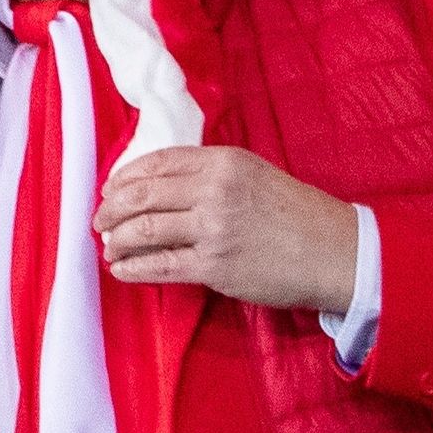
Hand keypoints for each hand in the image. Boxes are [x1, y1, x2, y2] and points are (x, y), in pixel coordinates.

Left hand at [95, 145, 359, 311]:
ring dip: (116, 239)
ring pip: (144, 231)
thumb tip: (159, 185)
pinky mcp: (214, 266)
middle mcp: (214, 190)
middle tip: (99, 220)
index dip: (125, 176)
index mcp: (224, 162)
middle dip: (110, 209)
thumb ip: (210, 174)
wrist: (334, 252)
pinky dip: (132, 268)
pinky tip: (120, 270)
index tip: (110, 188)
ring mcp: (213, 229)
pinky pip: (159, 267)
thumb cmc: (296, 214)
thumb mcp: (254, 175)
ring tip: (109, 246)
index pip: (157, 162)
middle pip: (142, 195)